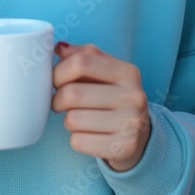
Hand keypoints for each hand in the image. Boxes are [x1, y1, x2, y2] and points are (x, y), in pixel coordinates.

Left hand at [52, 42, 151, 171]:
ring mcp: (131, 124)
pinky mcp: (123, 148)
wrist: (139, 135)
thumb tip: (58, 47)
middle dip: (56, 99)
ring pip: (72, 120)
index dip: (58, 72)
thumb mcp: (105, 71)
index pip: (80, 63)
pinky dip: (76, 139)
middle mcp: (133, 96)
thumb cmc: (113, 97)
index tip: (56, 81)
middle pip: (72, 94)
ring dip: (68, 121)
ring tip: (79, 118)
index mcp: (127, 72)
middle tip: (59, 103)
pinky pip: (78, 142)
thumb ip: (83, 55)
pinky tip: (89, 135)